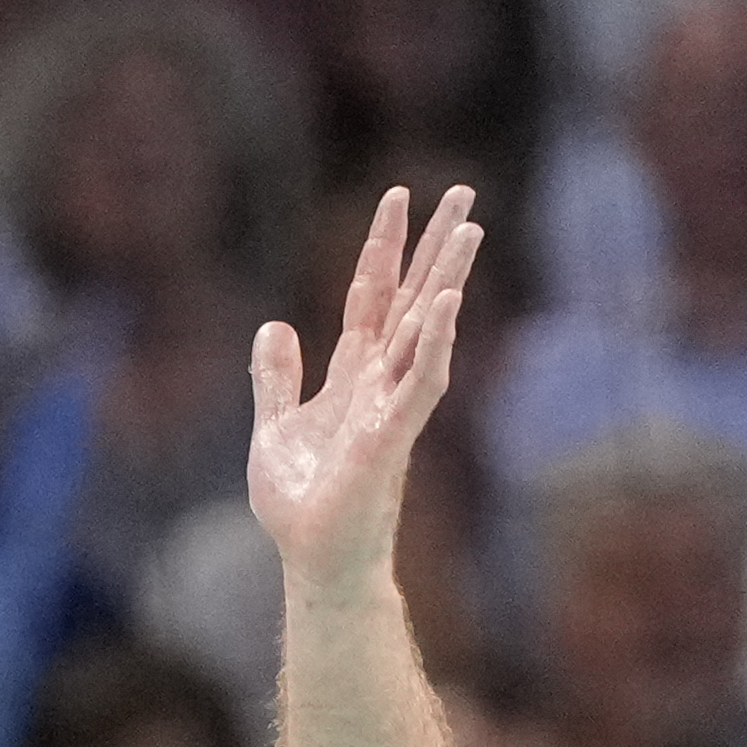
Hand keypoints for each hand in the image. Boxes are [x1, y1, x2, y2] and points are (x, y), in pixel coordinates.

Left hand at [250, 185, 479, 594]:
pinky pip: (422, 380)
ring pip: (427, 327)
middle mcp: (381, 380)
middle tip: (463, 190)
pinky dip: (434, 341)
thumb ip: (276, 380)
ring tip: (472, 227)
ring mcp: (392, 403)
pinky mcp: (393, 433)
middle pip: (411, 297)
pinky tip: (448, 302)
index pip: (371, 297)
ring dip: (448, 277)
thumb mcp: (274, 429)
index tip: (397, 198)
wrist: (314, 556)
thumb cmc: (303, 503)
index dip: (381, 249)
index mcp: (352, 375)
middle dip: (434, 245)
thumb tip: (273, 326)